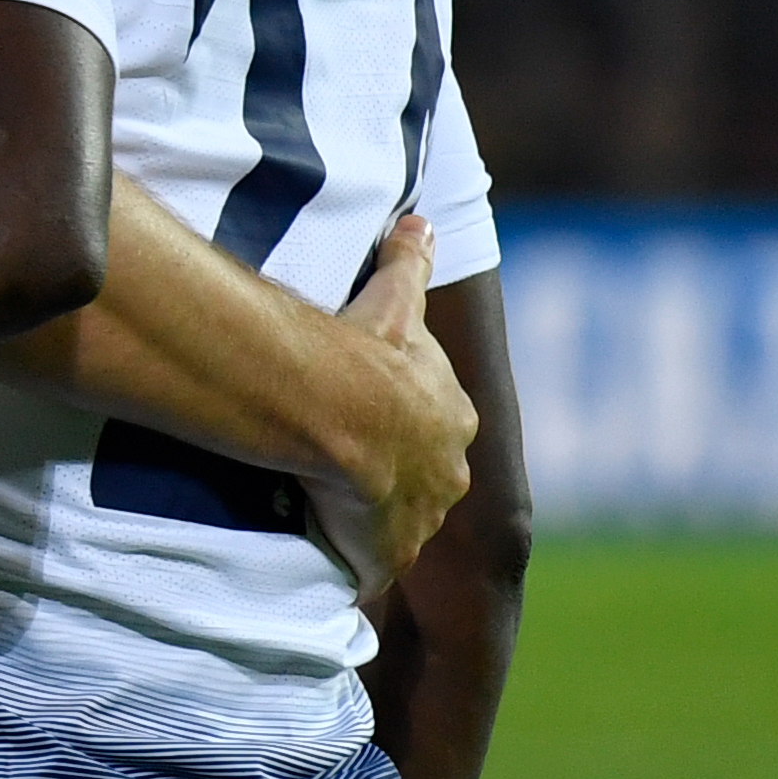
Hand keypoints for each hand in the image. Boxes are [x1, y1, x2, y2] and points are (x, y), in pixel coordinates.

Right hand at [305, 216, 474, 600]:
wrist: (341, 413)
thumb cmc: (368, 353)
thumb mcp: (396, 300)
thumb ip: (410, 261)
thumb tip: (424, 219)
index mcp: (454, 418)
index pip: (436, 423)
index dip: (404, 420)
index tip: (371, 415)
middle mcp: (449, 475)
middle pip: (426, 478)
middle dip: (396, 475)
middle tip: (349, 462)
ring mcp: (419, 519)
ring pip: (399, 520)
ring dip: (371, 516)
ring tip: (327, 502)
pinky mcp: (385, 554)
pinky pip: (369, 559)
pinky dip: (351, 553)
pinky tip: (323, 542)